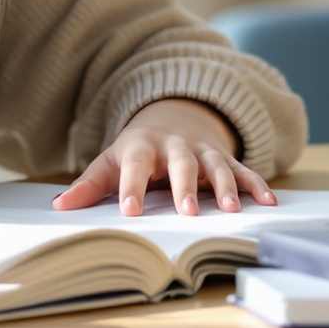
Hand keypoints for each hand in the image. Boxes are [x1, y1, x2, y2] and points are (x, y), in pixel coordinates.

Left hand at [52, 97, 274, 216]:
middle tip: (186, 212)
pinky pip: (244, 170)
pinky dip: (257, 185)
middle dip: (185, 187)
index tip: (130, 212)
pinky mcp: (225, 158)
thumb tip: (59, 206)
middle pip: (181, 165)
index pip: (135, 167)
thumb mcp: (110, 160)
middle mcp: (175, 147)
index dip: (131, 188)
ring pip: (216, 166)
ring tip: (231, 210)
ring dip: (225, 186)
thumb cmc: (136, 149)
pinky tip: (269, 202)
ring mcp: (203, 151)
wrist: (172, 116)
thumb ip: (89, 185)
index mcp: (142, 148)